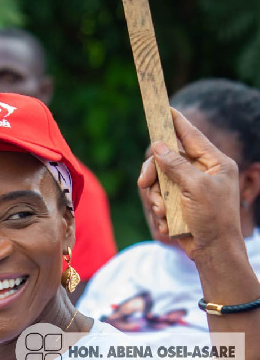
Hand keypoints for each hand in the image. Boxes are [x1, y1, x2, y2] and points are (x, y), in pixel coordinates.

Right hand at [138, 108, 241, 259]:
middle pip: (166, 159)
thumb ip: (176, 164)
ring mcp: (188, 189)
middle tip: (144, 182)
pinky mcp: (178, 204)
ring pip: (158, 181)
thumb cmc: (213, 219)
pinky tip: (169, 224)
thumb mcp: (196, 187)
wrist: (212, 252)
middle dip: (153, 173)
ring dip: (156, 198)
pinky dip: (160, 212)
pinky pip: (159, 199)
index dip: (175, 121)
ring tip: (164, 213)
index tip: (163, 107)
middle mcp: (201, 172)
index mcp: (214, 163)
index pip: (191, 135)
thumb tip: (159, 146)